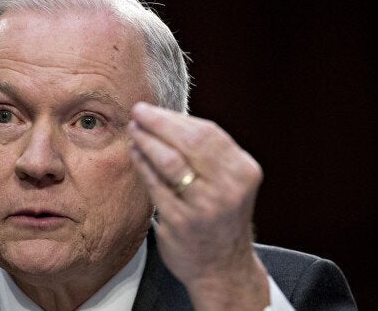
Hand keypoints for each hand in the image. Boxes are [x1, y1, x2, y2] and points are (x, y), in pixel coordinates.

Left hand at [128, 102, 269, 309]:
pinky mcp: (181, 221)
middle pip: (189, 141)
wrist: (223, 268)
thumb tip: (169, 119)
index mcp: (244, 171)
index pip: (208, 133)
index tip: (155, 110)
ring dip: (147, 140)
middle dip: (159, 122)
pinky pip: (156, 184)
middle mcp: (229, 187)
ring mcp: (205, 206)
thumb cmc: (220, 218)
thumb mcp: (229, 183)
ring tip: (134, 129)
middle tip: (138, 111)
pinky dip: (142, 164)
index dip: (177, 118)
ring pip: (170, 161)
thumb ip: (209, 155)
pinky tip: (135, 153)